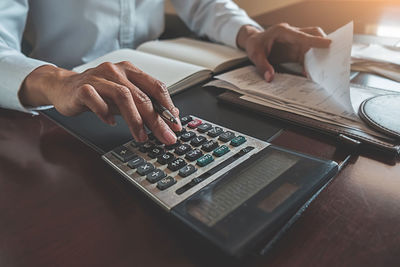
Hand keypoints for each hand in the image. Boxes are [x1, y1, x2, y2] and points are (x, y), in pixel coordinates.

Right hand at [19, 62, 181, 143]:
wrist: (63, 87)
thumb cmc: (97, 92)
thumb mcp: (123, 97)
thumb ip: (142, 105)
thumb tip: (165, 119)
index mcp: (130, 71)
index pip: (156, 86)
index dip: (169, 106)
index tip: (175, 124)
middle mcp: (116, 71)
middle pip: (142, 96)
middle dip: (157, 119)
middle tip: (165, 136)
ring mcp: (99, 77)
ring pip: (123, 96)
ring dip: (135, 119)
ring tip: (140, 136)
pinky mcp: (82, 87)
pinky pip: (96, 100)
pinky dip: (105, 112)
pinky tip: (110, 123)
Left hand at [237, 23, 330, 81]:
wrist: (253, 42)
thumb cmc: (255, 45)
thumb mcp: (255, 55)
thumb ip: (263, 66)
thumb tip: (270, 77)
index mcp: (283, 32)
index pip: (302, 36)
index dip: (315, 41)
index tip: (328, 44)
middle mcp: (292, 34)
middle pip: (313, 34)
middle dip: (323, 42)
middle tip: (332, 54)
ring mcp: (295, 41)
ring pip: (312, 44)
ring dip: (319, 54)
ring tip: (326, 66)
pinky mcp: (295, 49)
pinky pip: (307, 55)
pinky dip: (311, 63)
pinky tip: (312, 72)